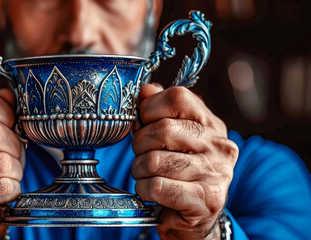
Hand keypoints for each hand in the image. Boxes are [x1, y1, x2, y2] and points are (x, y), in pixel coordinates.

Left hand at [132, 83, 237, 239]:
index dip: (149, 108)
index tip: (142, 123)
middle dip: (139, 144)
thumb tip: (147, 89)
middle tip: (140, 155)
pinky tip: (150, 192)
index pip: (178, 97)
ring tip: (145, 175)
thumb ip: (160, 112)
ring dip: (139, 170)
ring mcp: (216, 173)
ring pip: (155, 160)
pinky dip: (144, 189)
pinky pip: (157, 186)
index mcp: (211, 124)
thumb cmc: (179, 173)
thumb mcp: (173, 138)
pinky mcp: (206, 199)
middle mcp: (219, 145)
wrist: (195, 218)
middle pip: (163, 129)